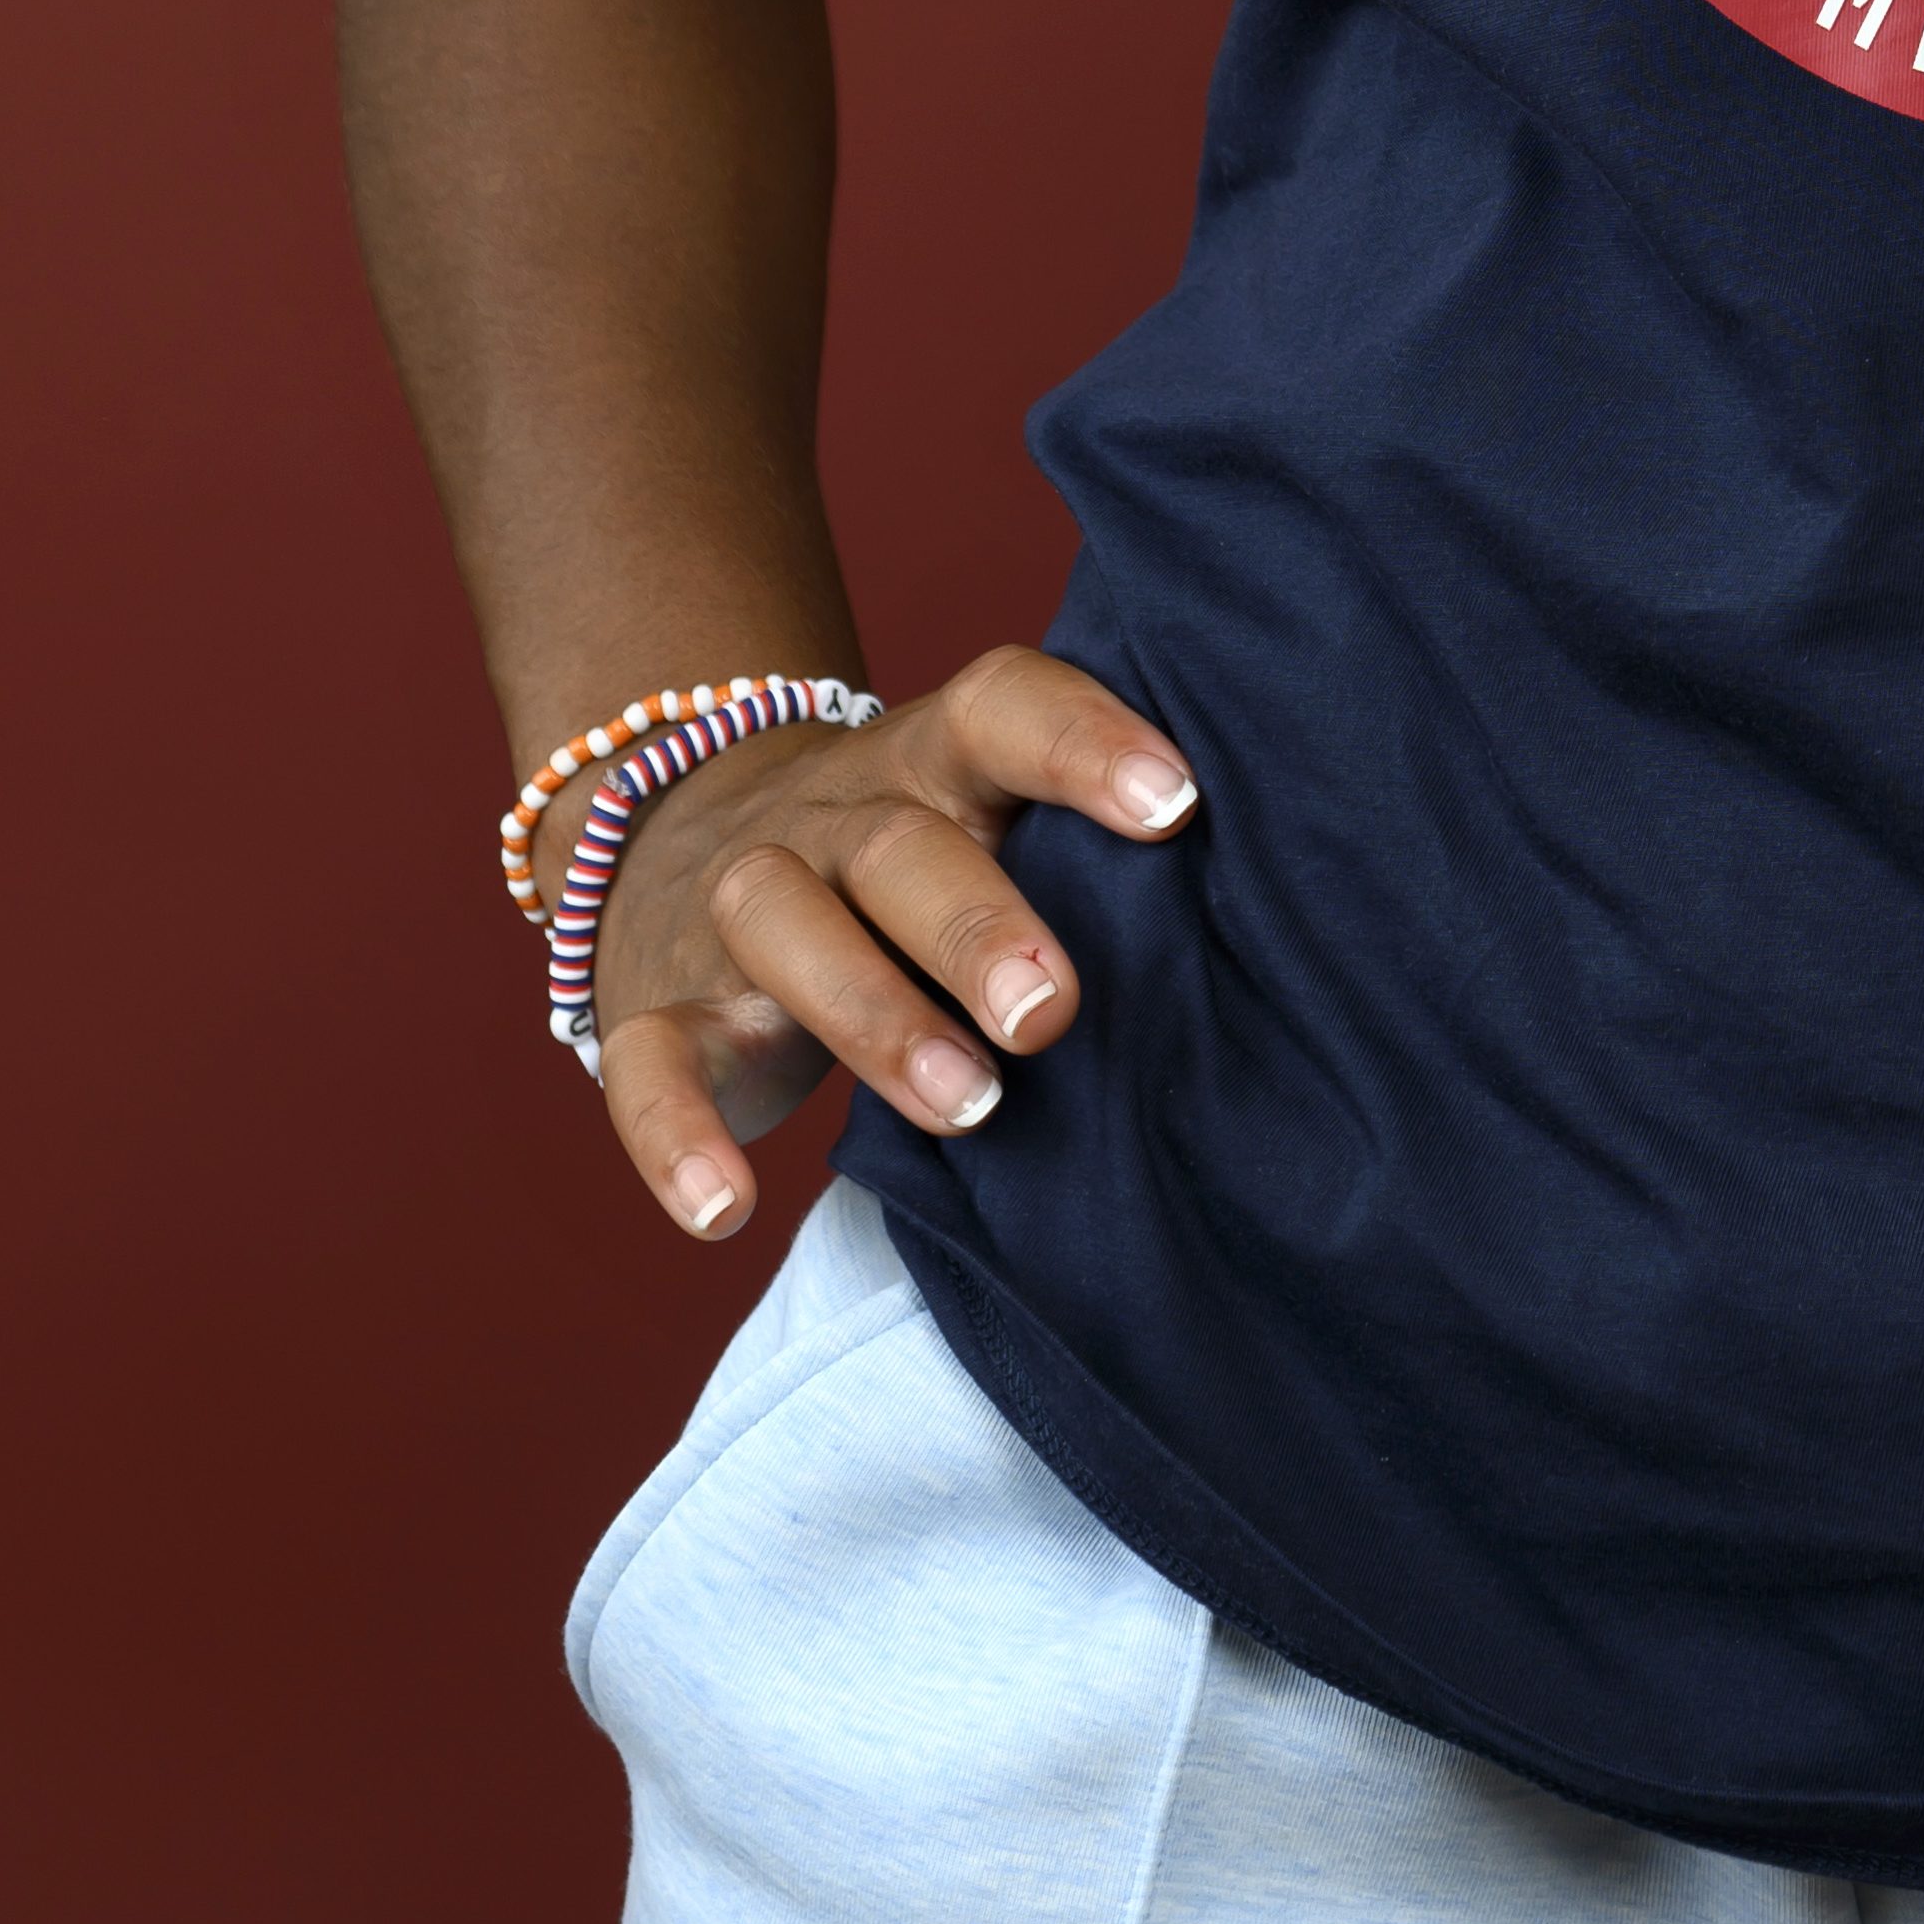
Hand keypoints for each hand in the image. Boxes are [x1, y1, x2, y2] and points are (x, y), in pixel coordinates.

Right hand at [564, 644, 1195, 1242]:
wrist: (679, 833)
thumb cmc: (913, 858)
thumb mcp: (988, 826)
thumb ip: (1088, 865)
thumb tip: (1276, 946)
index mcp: (935, 763)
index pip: (1004, 710)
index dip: (1084, 743)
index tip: (1179, 805)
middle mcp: (833, 817)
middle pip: (897, 846)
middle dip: (977, 926)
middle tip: (1056, 1011)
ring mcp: (734, 906)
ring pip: (781, 925)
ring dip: (872, 1016)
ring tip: (970, 1109)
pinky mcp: (659, 1005)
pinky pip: (647, 1062)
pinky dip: (675, 1138)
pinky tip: (723, 1213)